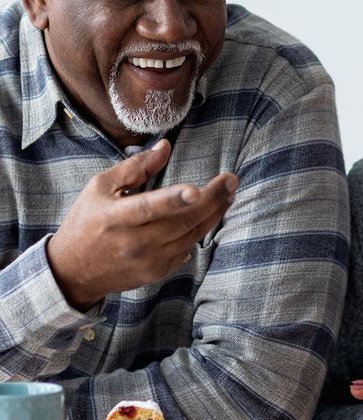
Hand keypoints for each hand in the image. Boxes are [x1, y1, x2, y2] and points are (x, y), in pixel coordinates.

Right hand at [47, 139, 237, 310]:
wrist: (74, 270)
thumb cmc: (87, 221)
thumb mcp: (100, 187)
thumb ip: (135, 167)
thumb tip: (166, 146)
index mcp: (114, 218)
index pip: (148, 207)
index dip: (173, 199)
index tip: (197, 189)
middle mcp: (132, 243)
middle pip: (180, 222)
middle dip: (211, 200)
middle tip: (231, 180)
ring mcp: (147, 261)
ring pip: (190, 236)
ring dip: (213, 214)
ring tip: (228, 194)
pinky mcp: (157, 272)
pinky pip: (187, 249)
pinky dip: (199, 231)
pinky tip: (210, 215)